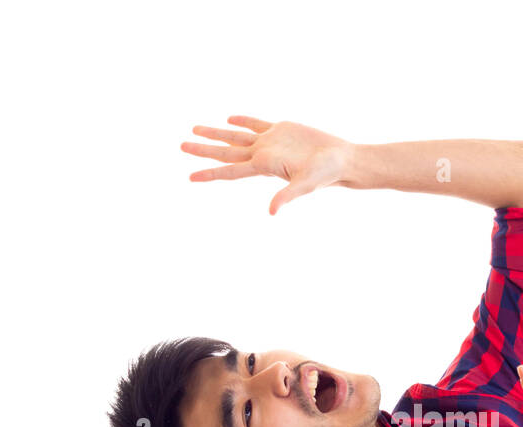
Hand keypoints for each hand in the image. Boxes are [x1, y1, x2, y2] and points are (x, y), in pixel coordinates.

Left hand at [181, 115, 353, 214]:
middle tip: (181, 145)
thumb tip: (271, 212)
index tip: (189, 176)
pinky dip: (242, 120)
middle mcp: (262, 155)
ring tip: (195, 128)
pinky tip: (230, 118)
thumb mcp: (306, 185)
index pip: (230, 171)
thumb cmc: (326, 174)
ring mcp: (270, 142)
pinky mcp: (281, 129)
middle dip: (203, 149)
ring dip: (216, 133)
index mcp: (263, 166)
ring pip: (236, 136)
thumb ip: (287, 196)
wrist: (341, 159)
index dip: (209, 172)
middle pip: (226, 152)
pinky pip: (255, 124)